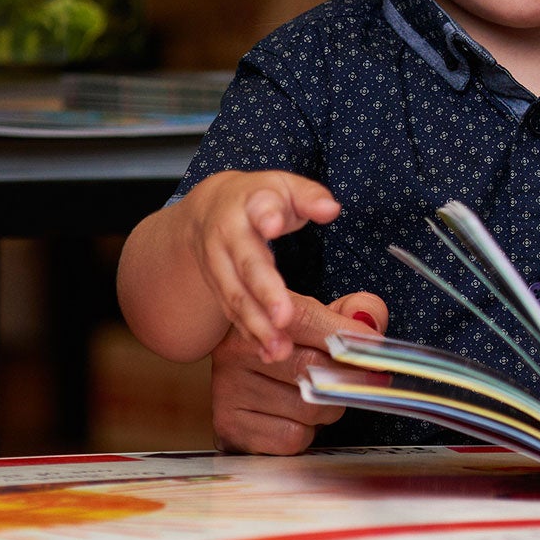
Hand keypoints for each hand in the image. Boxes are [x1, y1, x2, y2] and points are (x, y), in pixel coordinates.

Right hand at [179, 170, 340, 360]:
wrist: (208, 211)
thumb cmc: (260, 199)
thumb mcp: (286, 187)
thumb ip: (310, 197)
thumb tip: (331, 208)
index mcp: (251, 203)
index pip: (259, 207)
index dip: (267, 216)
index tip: (274, 225)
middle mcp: (228, 235)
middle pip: (247, 264)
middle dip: (265, 292)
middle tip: (285, 317)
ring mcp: (218, 264)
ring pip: (236, 297)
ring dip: (257, 325)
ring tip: (280, 349)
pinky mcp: (217, 288)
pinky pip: (232, 314)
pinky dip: (249, 335)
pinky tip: (268, 352)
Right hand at [211, 290, 388, 454]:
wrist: (245, 380)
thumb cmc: (293, 347)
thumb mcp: (323, 316)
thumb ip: (354, 311)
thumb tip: (371, 328)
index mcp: (261, 317)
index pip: (309, 320)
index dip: (348, 338)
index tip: (374, 353)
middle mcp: (237, 351)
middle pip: (313, 368)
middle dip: (343, 379)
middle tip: (350, 381)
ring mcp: (230, 391)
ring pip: (308, 408)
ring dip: (326, 409)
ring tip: (313, 397)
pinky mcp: (232, 427)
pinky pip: (293, 437)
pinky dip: (304, 432)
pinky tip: (293, 418)